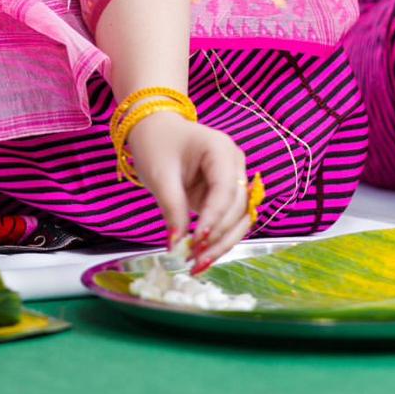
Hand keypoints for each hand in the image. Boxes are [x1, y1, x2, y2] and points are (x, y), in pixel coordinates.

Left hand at [124, 112, 252, 270]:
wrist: (155, 130)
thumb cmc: (156, 144)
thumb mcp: (159, 174)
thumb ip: (172, 207)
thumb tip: (177, 245)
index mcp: (220, 149)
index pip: (226, 189)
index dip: (214, 217)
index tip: (196, 241)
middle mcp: (234, 164)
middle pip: (238, 207)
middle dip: (218, 236)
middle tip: (194, 260)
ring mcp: (233, 179)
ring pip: (239, 219)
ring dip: (222, 243)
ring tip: (198, 264)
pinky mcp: (225, 195)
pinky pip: (229, 221)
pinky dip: (218, 239)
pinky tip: (203, 256)